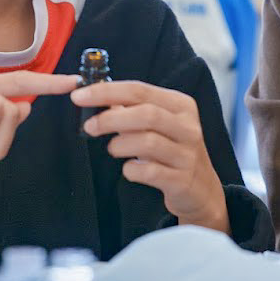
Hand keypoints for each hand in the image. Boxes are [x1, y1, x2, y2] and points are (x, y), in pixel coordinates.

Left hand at [75, 80, 228, 233]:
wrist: (200, 190)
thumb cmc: (172, 151)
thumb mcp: (159, 125)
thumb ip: (132, 109)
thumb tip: (96, 98)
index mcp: (181, 105)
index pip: (139, 90)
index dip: (106, 91)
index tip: (79, 96)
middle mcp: (188, 127)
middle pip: (146, 113)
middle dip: (110, 119)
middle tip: (89, 127)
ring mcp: (187, 154)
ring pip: (148, 141)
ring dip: (120, 144)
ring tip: (113, 149)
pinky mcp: (182, 180)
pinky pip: (150, 171)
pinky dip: (131, 170)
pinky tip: (129, 169)